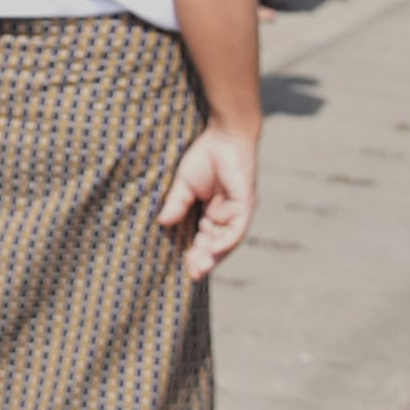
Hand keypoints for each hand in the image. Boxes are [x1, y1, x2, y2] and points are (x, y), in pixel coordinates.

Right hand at [156, 124, 257, 280]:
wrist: (225, 135)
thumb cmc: (206, 155)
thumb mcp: (184, 184)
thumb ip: (176, 204)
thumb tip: (163, 223)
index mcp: (213, 211)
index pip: (204, 237)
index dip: (195, 253)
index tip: (185, 269)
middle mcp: (227, 214)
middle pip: (215, 243)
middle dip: (204, 259)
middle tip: (192, 274)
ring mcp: (238, 211)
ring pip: (227, 240)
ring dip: (215, 255)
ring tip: (200, 268)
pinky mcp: (246, 204)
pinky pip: (237, 228)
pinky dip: (227, 240)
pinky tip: (216, 250)